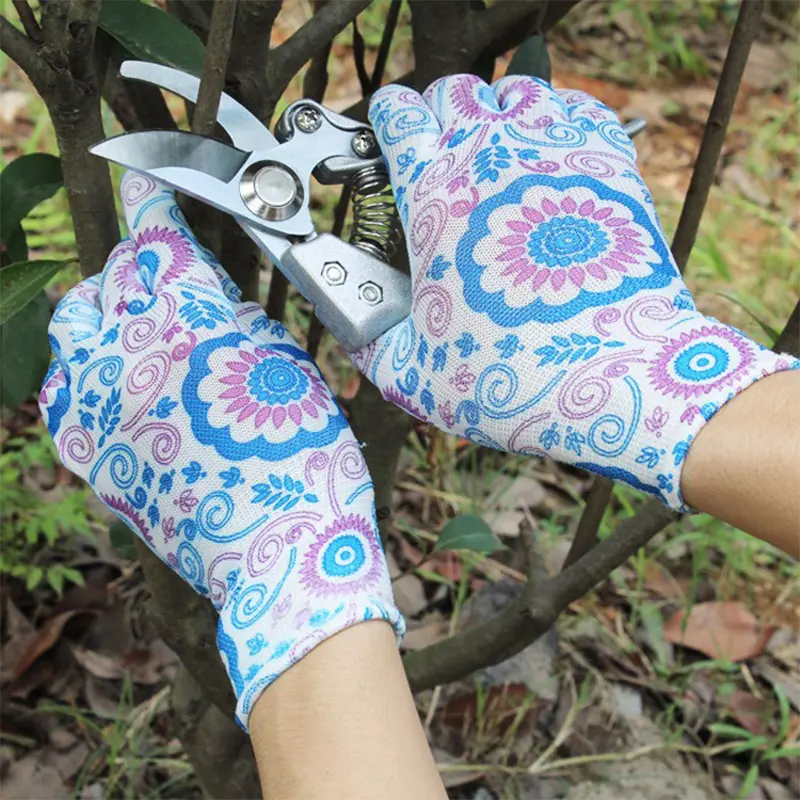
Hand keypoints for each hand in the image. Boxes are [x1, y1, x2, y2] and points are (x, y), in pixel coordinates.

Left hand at [40, 173, 402, 728]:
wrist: (280, 552)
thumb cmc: (306, 458)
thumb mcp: (286, 367)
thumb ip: (238, 315)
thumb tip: (209, 290)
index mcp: (189, 322)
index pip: (156, 237)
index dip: (153, 196)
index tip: (150, 176)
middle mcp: (131, 353)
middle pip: (114, 275)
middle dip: (140, 258)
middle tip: (170, 267)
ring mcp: (102, 405)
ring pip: (75, 323)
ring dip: (105, 307)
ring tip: (139, 321)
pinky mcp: (91, 452)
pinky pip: (63, 390)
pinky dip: (84, 368)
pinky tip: (114, 376)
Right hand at [355, 75, 795, 508]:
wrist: (614, 376)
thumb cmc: (513, 378)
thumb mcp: (413, 375)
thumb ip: (367, 342)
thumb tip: (346, 324)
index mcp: (433, 198)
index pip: (398, 114)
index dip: (387, 119)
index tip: (390, 139)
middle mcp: (492, 158)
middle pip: (453, 90)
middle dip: (438, 112)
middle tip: (439, 150)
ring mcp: (554, 153)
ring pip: (515, 90)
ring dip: (496, 110)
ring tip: (496, 150)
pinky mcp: (607, 164)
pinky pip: (576, 107)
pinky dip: (556, 116)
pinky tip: (550, 152)